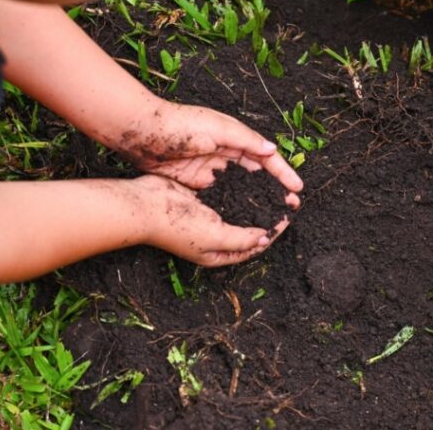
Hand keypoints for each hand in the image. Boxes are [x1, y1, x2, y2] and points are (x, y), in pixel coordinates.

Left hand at [115, 101, 303, 196]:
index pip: (265, 157)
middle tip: (291, 206)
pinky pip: (222, 194)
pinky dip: (234, 203)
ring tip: (272, 214)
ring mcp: (212, 168)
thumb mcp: (217, 128)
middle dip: (275, 189)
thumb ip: (245, 140)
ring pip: (242, 186)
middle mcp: (226, 152)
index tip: (297, 189)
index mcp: (235, 136)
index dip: (283, 173)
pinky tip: (243, 215)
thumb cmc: (180, 125)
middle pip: (257, 173)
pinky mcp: (197, 180)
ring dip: (257, 198)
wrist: (142, 133)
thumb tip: (271, 150)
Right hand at [132, 175, 288, 266]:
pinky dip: (240, 190)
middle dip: (268, 216)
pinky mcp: (202, 201)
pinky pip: (227, 196)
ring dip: (256, 201)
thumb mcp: (215, 237)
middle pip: (249, 228)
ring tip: (274, 190)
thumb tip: (265, 238)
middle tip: (286, 202)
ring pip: (239, 210)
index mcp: (218, 254)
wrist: (145, 205)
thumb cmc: (176, 226)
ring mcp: (208, 218)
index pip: (253, 246)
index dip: (272, 232)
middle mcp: (215, 238)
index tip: (287, 217)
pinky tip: (252, 179)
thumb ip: (242, 238)